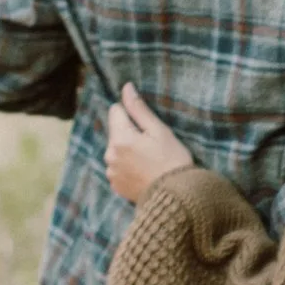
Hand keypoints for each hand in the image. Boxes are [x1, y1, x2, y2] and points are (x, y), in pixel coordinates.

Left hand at [105, 83, 193, 203]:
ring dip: (127, 151)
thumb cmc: (172, 160)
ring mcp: (111, 172)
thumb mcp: (158, 130)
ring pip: (116, 150)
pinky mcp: (115, 185)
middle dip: (129, 133)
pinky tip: (144, 172)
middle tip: (152, 145)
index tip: (146, 124)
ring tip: (149, 160)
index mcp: (120, 138)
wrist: (175, 197)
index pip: (115, 111)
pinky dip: (127, 167)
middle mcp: (110, 154)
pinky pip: (118, 168)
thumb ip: (138, 109)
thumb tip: (126, 88)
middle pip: (115, 132)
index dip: (131, 113)